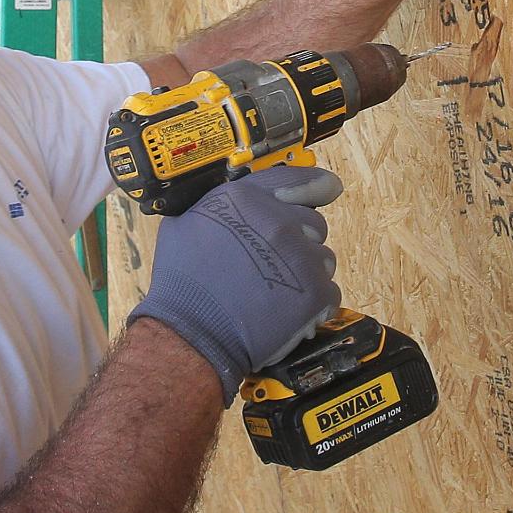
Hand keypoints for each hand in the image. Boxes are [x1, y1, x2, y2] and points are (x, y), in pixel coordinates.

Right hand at [127, 166, 343, 392]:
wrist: (191, 333)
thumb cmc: (183, 285)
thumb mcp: (186, 224)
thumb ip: (220, 206)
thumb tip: (237, 203)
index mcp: (246, 199)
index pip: (295, 179)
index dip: (314, 185)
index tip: (328, 188)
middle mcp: (278, 222)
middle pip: (313, 223)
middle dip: (299, 241)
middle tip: (273, 264)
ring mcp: (300, 257)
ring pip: (323, 259)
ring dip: (307, 273)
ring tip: (276, 291)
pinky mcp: (315, 292)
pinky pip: (329, 292)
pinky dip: (313, 304)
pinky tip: (286, 311)